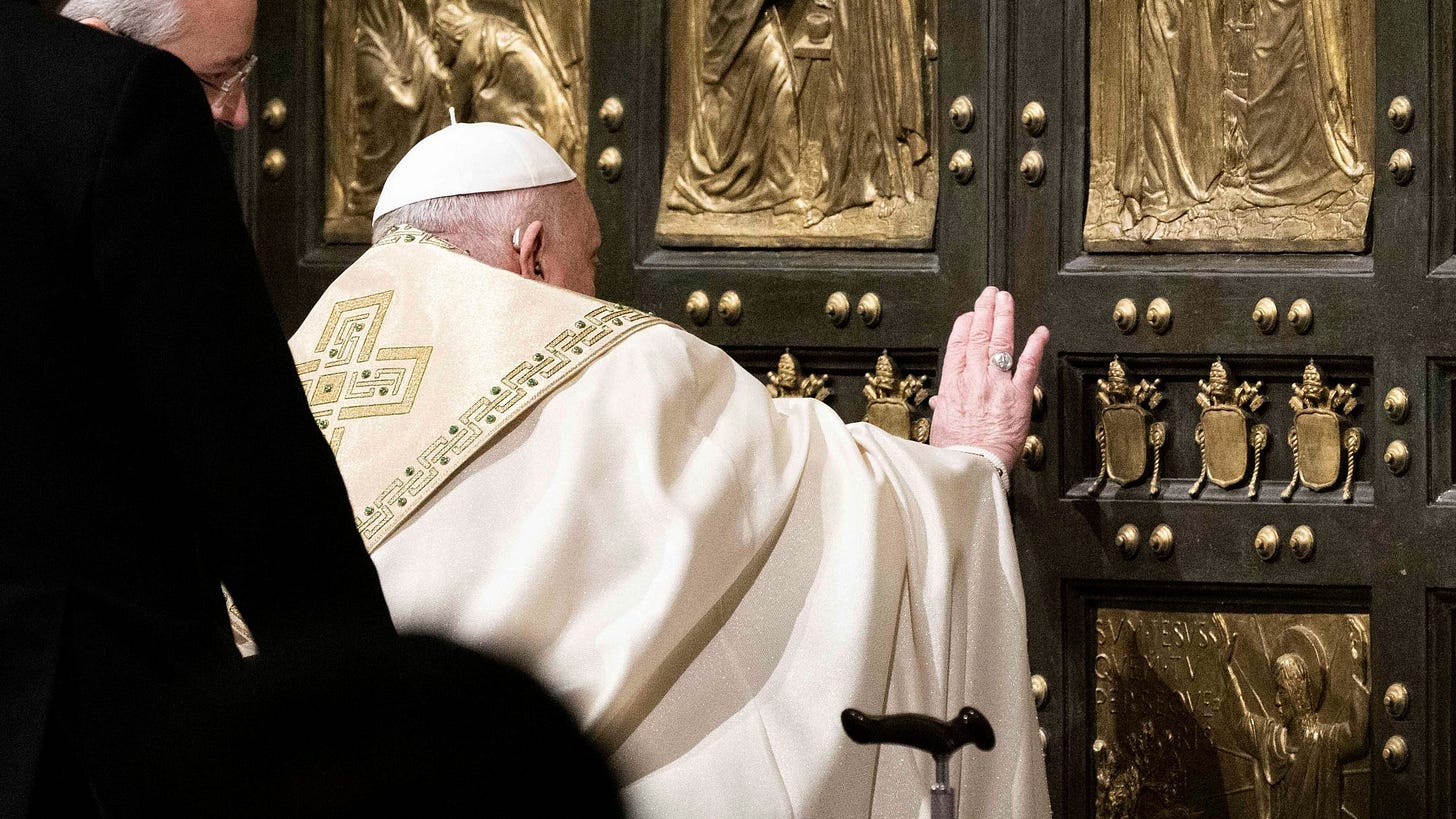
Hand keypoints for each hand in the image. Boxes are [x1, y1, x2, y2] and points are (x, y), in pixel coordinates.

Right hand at [929, 287, 1048, 465]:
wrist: (972, 468)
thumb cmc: (954, 452)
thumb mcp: (940, 427)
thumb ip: (943, 409)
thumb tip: (938, 403)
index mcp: (951, 385)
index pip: (957, 345)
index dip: (964, 326)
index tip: (969, 315)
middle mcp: (973, 379)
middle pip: (978, 336)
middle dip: (984, 311)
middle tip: (989, 293)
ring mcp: (996, 386)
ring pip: (1000, 343)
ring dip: (1003, 317)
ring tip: (1005, 299)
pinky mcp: (1018, 397)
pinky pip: (1028, 366)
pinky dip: (1035, 346)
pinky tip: (1040, 331)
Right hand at [1213, 614, 1237, 665]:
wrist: (1225, 667)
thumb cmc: (1227, 659)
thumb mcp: (1230, 649)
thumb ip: (1233, 641)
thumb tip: (1236, 633)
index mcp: (1226, 639)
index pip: (1222, 628)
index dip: (1219, 621)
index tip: (1216, 615)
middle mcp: (1224, 640)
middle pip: (1220, 628)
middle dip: (1218, 621)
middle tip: (1215, 613)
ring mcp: (1220, 644)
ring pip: (1217, 633)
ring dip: (1214, 626)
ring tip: (1211, 620)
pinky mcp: (1217, 648)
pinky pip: (1213, 640)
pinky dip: (1210, 636)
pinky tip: (1208, 634)